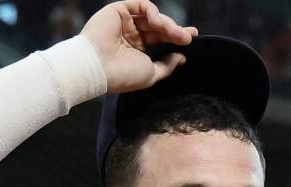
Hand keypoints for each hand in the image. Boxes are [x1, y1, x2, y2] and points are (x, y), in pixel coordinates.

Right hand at [80, 0, 198, 92]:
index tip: (191, 38)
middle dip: (175, 31)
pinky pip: (141, 5)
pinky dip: (153, 12)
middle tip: (188, 37)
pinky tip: (157, 23)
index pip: (160, 41)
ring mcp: (125, 23)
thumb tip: (181, 57)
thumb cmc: (122, 75)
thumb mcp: (151, 74)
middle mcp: (131, 36)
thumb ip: (166, 65)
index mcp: (137, 51)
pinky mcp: (119, 11)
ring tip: (175, 34)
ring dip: (167, 24)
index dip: (176, 37)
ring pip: (152, 17)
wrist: (98, 67)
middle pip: (159, 29)